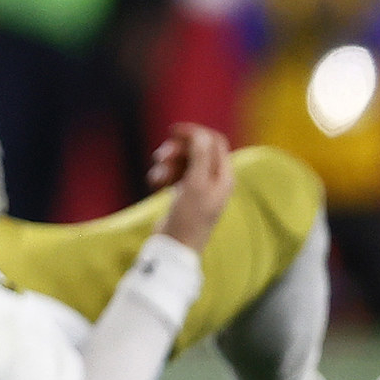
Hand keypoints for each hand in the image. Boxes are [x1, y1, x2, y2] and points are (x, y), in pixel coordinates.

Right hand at [149, 121, 233, 249]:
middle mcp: (214, 179)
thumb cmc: (189, 218)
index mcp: (224, 176)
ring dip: (167, 163)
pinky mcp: (184, 194)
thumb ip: (200, 156)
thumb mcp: (195, 184)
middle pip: (196, 149)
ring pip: (182, 161)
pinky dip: (163, 174)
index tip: (172, 132)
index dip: (194, 133)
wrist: (175, 247)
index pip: (214, 141)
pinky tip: (155, 184)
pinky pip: (174, 174)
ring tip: (157, 177)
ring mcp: (199, 187)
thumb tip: (199, 134)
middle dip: (177, 150)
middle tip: (161, 157)